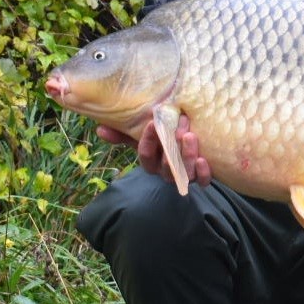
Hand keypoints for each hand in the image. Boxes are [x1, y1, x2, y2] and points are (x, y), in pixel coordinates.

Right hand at [97, 115, 211, 186]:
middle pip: (166, 166)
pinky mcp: (202, 178)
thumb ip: (125, 134)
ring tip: (191, 136)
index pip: (145, 155)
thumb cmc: (164, 141)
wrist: (194, 143)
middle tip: (179, 130)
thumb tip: (100, 128)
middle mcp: (167, 172)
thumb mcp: (145, 136)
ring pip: (184, 173)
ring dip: (187, 156)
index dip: (148, 141)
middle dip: (171, 149)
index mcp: (152, 163)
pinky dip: (203, 172)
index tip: (152, 123)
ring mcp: (185, 176)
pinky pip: (202, 181)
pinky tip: (203, 159)